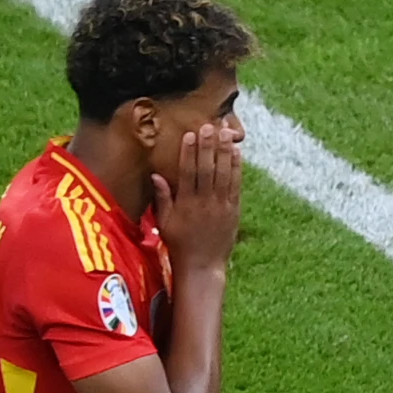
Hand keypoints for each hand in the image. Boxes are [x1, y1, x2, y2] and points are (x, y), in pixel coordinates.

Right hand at [151, 116, 243, 270]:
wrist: (202, 266)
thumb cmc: (179, 243)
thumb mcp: (164, 222)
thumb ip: (162, 198)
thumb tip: (156, 175)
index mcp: (186, 204)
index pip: (188, 172)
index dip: (189, 152)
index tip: (191, 135)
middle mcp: (205, 203)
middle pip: (207, 169)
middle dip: (209, 146)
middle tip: (210, 126)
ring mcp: (221, 206)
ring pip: (224, 174)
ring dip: (225, 152)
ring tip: (226, 132)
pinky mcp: (234, 210)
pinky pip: (236, 185)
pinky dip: (237, 168)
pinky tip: (237, 153)